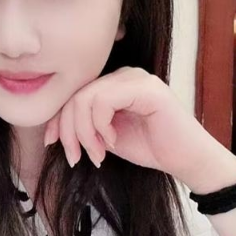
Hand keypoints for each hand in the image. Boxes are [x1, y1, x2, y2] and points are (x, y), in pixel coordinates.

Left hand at [43, 66, 223, 184]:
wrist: (184, 159)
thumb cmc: (149, 147)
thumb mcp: (105, 137)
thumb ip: (84, 127)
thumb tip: (51, 131)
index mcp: (112, 84)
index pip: (73, 95)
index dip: (57, 120)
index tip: (52, 143)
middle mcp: (122, 76)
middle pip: (75, 97)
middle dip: (69, 131)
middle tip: (76, 157)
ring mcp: (135, 78)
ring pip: (86, 99)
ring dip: (85, 133)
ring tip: (97, 154)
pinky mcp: (145, 88)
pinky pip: (104, 101)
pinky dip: (101, 125)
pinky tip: (113, 141)